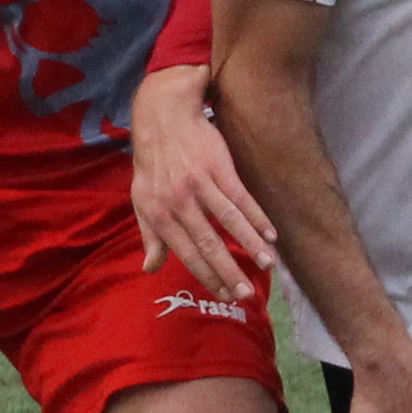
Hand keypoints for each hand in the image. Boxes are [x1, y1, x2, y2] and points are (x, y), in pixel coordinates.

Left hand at [129, 69, 278, 300]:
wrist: (163, 117)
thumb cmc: (152, 163)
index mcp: (158, 214)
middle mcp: (178, 201)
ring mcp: (199, 183)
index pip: (185, 253)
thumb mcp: (141, 200)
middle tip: (245, 294)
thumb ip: (149, 236)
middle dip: (228, 271)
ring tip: (267, 265)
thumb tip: (149, 269)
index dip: (206, 276)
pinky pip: (241, 197)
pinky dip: (257, 217)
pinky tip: (270, 234)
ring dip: (250, 245)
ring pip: (229, 221)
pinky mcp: (218, 166)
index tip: (224, 295)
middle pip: (208, 243)